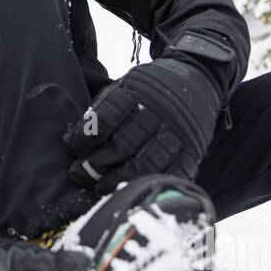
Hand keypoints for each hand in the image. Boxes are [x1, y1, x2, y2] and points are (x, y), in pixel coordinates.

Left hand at [64, 57, 221, 191]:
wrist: (197, 78)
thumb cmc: (149, 89)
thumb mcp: (124, 85)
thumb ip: (103, 109)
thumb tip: (74, 140)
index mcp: (137, 91)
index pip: (106, 118)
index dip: (86, 136)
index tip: (74, 147)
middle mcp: (159, 112)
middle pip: (123, 145)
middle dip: (97, 164)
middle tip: (80, 174)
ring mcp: (178, 133)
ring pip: (146, 165)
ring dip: (118, 181)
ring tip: (100, 187)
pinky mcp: (193, 151)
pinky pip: (171, 174)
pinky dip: (148, 186)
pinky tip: (131, 191)